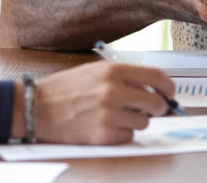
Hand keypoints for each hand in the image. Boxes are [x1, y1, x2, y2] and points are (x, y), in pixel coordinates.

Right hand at [33, 61, 174, 143]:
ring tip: (118, 116)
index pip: (157, 77)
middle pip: (155, 103)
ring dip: (136, 121)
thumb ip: (125, 77)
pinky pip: (129, 136)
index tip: (170, 94)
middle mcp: (113, 91)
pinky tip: (107, 126)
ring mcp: (108, 114)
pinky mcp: (102, 135)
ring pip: (143, 122)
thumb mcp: (96, 71)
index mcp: (114, 71)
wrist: (36, 108)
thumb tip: (153, 88)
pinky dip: (122, 134)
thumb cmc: (66, 89)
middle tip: (152, 110)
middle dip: (158, 108)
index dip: (169, 87)